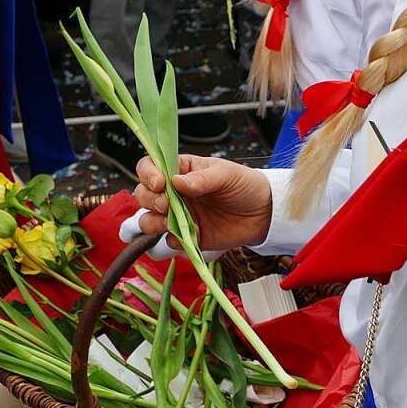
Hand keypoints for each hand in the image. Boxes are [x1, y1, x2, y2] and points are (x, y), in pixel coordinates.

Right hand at [133, 153, 271, 250]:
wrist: (263, 214)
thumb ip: (201, 179)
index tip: (160, 183)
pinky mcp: (186, 236)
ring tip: (169, 221)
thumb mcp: (225, 174)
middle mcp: (173, 192)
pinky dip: (173, 239)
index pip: (150, 167)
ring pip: (148, 219)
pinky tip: (191, 234)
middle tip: (167, 204)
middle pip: (143, 194)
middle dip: (149, 199)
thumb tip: (176, 182)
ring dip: (152, 221)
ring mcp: (177, 214)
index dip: (148, 174)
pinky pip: (167, 240)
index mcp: (180, 169)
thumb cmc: (243, 185)